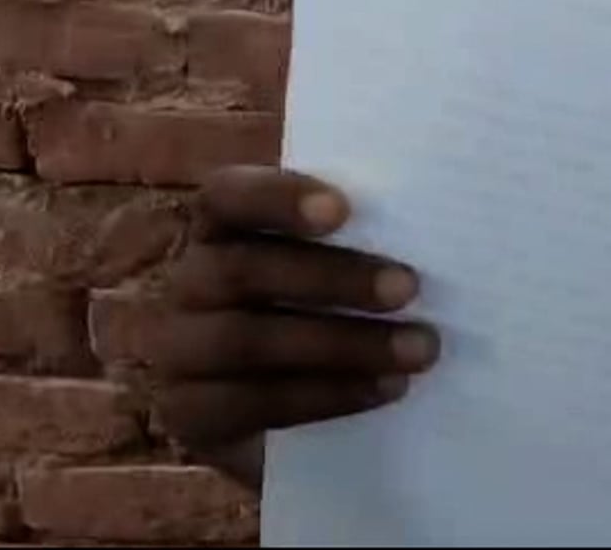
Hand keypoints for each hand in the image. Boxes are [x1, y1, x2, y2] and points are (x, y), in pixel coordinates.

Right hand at [143, 167, 438, 452]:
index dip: (277, 198)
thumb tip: (431, 215)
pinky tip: (387, 388)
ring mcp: (179, 352)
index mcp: (221, 229)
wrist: (288, 413)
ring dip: (345, 344)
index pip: (227, 196)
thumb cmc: (330, 309)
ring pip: (248, 341)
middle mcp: (189, 283)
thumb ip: (364, 236)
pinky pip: (255, 404)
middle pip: (243, 271)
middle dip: (334, 278)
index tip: (343, 209)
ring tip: (420, 349)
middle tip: (410, 287)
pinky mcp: (191, 415)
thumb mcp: (339, 266)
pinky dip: (329, 395)